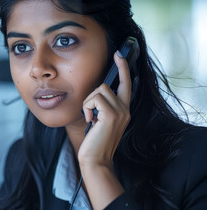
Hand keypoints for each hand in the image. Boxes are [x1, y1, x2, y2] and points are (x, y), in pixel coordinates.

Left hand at [79, 51, 131, 168]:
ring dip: (88, 103)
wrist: (96, 160)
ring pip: (99, 90)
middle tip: (90, 113)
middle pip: (106, 85)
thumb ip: (101, 107)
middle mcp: (125, 109)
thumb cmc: (94, 142)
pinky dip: (87, 108)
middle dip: (92, 96)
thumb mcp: (100, 120)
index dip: (123, 68)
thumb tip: (94, 94)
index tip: (119, 54)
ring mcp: (121, 111)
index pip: (126, 84)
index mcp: (124, 109)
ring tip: (90, 119)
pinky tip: (90, 121)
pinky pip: (94, 99)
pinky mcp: (112, 114)